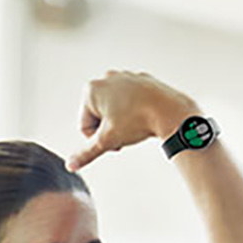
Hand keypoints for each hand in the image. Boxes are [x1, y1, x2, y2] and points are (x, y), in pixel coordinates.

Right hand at [63, 71, 200, 172]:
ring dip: (121, 121)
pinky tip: (144, 117)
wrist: (171, 111)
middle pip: (99, 115)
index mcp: (91, 89)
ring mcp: (125, 76)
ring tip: (135, 126)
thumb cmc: (138, 121)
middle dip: (109, 128)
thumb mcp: (107, 141)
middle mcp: (106, 78)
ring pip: (115, 108)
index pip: (84, 125)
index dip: (97, 140)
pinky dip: (135, 111)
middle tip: (124, 134)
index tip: (113, 141)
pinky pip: (132, 101)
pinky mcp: (142, 79)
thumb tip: (70, 165)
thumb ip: (86, 153)